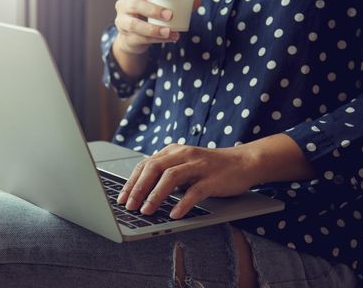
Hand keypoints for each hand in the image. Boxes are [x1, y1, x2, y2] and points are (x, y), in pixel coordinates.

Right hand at [113, 0, 200, 56]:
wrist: (133, 37)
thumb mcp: (159, 6)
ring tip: (169, 31)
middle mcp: (124, 5)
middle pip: (134, 4)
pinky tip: (169, 38)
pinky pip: (140, 39)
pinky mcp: (126, 37)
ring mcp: (122, 22)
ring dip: (153, 28)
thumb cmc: (149, 15)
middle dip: (152, 9)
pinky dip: (156, 39)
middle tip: (170, 14)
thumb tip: (197, 2)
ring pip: (134, 25)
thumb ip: (178, 3)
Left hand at [117, 134, 315, 218]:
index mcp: (174, 150)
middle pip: (154, 168)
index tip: (121, 198)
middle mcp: (184, 154)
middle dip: (139, 188)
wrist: (243, 162)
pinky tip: (174, 214)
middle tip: (130, 206)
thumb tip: (142, 192)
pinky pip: (195, 191)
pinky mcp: (213, 178)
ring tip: (146, 211)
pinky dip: (183, 203)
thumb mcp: (184, 164)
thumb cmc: (210, 167)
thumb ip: (166, 172)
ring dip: (155, 195)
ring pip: (171, 177)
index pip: (146, 164)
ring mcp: (199, 165)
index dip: (132, 181)